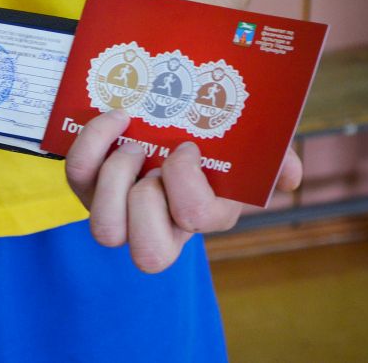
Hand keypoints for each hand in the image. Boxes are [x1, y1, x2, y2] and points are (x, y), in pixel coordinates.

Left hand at [65, 109, 301, 272]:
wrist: (169, 114)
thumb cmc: (212, 137)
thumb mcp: (249, 142)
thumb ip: (274, 157)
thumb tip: (290, 178)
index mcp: (203, 214)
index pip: (197, 222)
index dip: (186, 185)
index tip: (187, 147)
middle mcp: (160, 223)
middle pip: (148, 253)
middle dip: (146, 201)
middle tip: (150, 155)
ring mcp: (120, 209)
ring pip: (105, 230)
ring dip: (113, 178)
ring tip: (129, 142)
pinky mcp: (89, 186)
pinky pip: (77, 177)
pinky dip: (89, 145)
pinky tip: (112, 119)